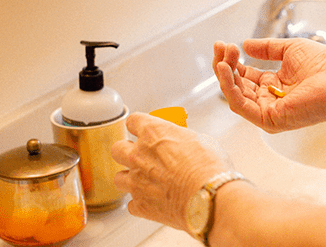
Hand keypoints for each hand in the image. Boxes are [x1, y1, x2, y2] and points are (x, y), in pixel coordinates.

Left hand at [111, 112, 229, 232]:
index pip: (133, 121)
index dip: (138, 126)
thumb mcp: (201, 140)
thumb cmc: (208, 167)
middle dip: (127, 152)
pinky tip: (155, 201)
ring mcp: (136, 181)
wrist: (208, 197)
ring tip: (146, 181)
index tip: (141, 129)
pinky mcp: (140, 205)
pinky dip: (142, 202)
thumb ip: (183, 139)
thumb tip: (184, 143)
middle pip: (117, 149)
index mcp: (153, 133)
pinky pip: (132, 204)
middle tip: (140, 156)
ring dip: (130, 178)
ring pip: (119, 178)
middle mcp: (138, 155)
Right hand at [213, 38, 325, 132]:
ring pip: (235, 97)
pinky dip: (230, 88)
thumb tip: (246, 45)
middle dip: (225, 66)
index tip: (225, 46)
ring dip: (225, 75)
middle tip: (221, 47)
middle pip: (237, 87)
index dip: (232, 62)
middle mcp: (270, 101)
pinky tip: (226, 70)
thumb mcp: (289, 50)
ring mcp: (269, 112)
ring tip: (222, 56)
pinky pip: (241, 106)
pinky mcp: (270, 119)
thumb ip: (266, 49)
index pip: (245, 77)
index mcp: (275, 87)